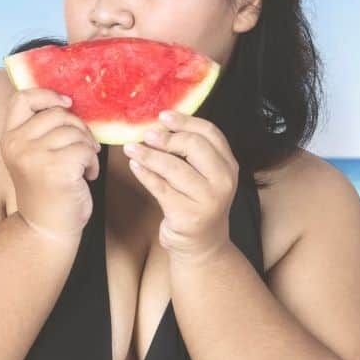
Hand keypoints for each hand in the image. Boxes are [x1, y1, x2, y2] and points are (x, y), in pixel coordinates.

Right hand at [0, 86, 101, 244]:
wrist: (45, 230)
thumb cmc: (46, 191)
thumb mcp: (32, 155)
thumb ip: (40, 130)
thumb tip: (68, 101)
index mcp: (9, 138)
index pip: (22, 98)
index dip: (47, 95)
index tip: (67, 104)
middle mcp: (17, 144)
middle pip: (58, 113)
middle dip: (79, 128)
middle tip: (83, 148)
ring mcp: (35, 156)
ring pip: (75, 132)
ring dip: (88, 148)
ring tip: (83, 167)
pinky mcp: (57, 169)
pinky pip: (86, 150)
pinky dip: (93, 164)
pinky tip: (87, 177)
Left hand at [122, 110, 237, 265]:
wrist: (201, 244)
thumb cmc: (197, 203)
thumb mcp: (204, 176)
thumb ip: (190, 152)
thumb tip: (159, 125)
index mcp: (228, 165)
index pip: (210, 133)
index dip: (185, 121)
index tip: (162, 116)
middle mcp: (223, 181)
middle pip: (193, 146)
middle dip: (165, 137)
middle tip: (145, 134)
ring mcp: (208, 200)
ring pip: (173, 167)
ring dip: (148, 155)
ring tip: (130, 149)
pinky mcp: (188, 215)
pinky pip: (160, 188)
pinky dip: (144, 174)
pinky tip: (133, 166)